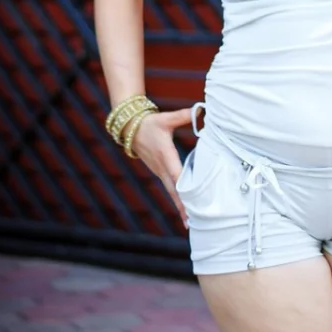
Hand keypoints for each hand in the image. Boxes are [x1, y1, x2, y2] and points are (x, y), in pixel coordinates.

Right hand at [127, 107, 195, 228]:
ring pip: (172, 192)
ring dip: (180, 206)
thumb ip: (183, 115)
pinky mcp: (160, 172)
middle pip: (174, 190)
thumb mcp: (166, 118)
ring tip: (190, 222)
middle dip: (182, 206)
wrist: (131, 129)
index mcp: (165, 155)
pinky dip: (177, 199)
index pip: (176, 174)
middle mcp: (162, 167)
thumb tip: (201, 109)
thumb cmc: (150, 123)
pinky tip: (184, 209)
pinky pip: (170, 188)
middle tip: (191, 222)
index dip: (184, 188)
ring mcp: (160, 172)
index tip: (190, 201)